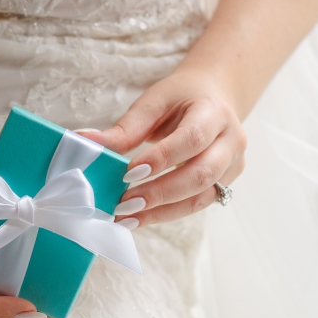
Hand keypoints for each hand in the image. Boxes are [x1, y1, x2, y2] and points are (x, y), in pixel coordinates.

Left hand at [76, 67, 245, 226]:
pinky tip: (141, 217)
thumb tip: (84, 141)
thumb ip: (125, 128)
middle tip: (124, 204)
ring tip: (128, 218)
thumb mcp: (154, 102)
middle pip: (202, 174)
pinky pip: (199, 204)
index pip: (192, 139)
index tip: (128, 173)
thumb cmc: (181, 98)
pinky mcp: (226, 184)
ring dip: (163, 212)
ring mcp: (233, 166)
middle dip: (161, 193)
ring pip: (202, 197)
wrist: (216, 98)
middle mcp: (231, 141)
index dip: (162, 158)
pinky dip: (168, 213)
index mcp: (215, 113)